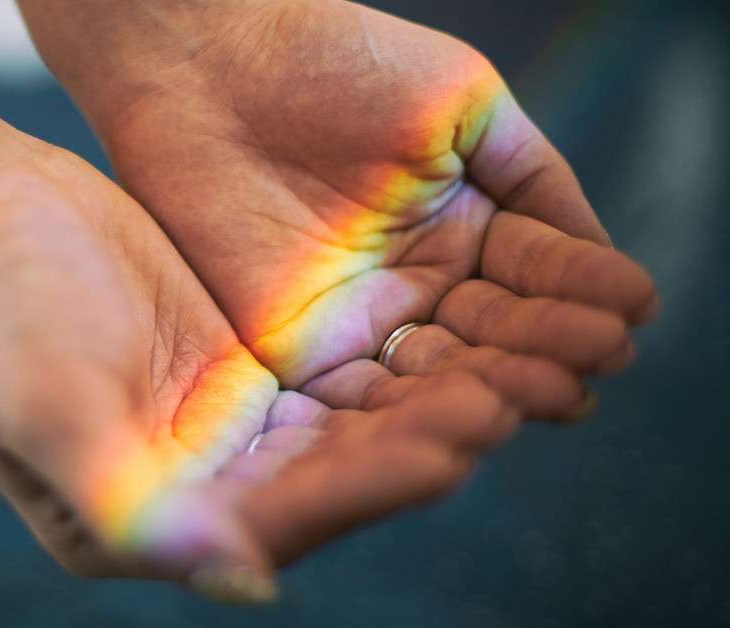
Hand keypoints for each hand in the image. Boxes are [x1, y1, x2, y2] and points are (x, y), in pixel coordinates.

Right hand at [0, 135, 518, 599]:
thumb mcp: (46, 401)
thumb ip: (127, 494)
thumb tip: (241, 577)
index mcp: (135, 525)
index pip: (263, 524)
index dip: (355, 492)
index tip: (441, 452)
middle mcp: (187, 495)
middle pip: (316, 487)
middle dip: (405, 453)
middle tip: (496, 408)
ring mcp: (216, 437)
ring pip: (333, 442)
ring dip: (410, 418)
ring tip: (496, 382)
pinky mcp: (239, 380)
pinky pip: (326, 390)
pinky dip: (384, 379)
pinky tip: (445, 352)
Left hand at [19, 0, 658, 417]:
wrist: (211, 69)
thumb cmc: (334, 61)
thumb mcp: (459, 103)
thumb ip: (530, 175)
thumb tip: (600, 254)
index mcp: (465, 222)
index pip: (539, 270)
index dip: (583, 287)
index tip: (632, 305)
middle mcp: (421, 280)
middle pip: (500, 331)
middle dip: (553, 343)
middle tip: (603, 358)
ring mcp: (363, 319)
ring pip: (446, 371)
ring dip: (500, 383)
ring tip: (558, 390)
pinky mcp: (302, 353)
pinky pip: (369, 396)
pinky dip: (417, 407)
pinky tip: (469, 407)